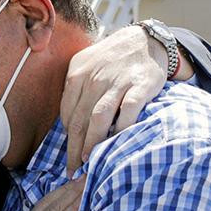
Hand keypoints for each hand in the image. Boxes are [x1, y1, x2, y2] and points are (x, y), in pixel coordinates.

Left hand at [61, 24, 190, 171]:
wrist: (144, 40)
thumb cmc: (111, 60)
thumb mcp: (86, 66)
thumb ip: (75, 91)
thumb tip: (67, 125)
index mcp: (77, 74)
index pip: (67, 113)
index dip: (66, 139)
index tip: (68, 157)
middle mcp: (94, 77)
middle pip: (79, 119)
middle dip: (74, 148)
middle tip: (73, 170)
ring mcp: (117, 81)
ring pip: (99, 117)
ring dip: (92, 142)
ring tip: (89, 161)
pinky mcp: (140, 84)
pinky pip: (129, 110)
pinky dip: (122, 128)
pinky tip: (118, 142)